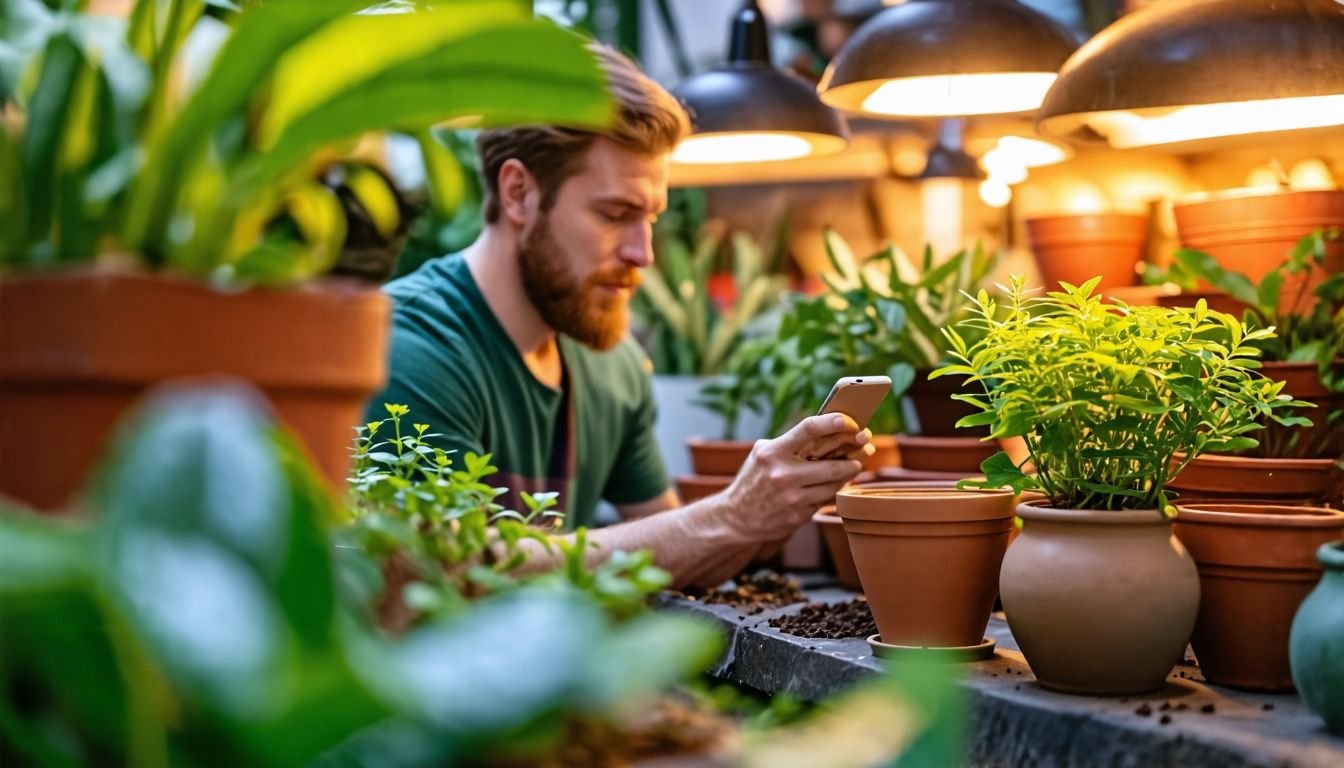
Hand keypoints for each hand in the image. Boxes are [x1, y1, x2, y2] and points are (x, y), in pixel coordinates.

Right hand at [717, 414, 867, 543]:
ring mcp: (792, 498)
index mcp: (772, 453)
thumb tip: (827, 430)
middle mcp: (783, 475)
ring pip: (833, 485)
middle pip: (831, 466)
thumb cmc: (754, 478)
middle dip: (852, 459)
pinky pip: (825, 500)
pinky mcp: (798, 516)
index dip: (831, 423)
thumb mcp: (763, 453)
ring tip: (851, 468)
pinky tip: (832, 485)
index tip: (848, 420)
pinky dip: (832, 491)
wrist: (737, 517)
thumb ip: (789, 442)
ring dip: (846, 476)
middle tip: (862, 453)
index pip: (807, 430)